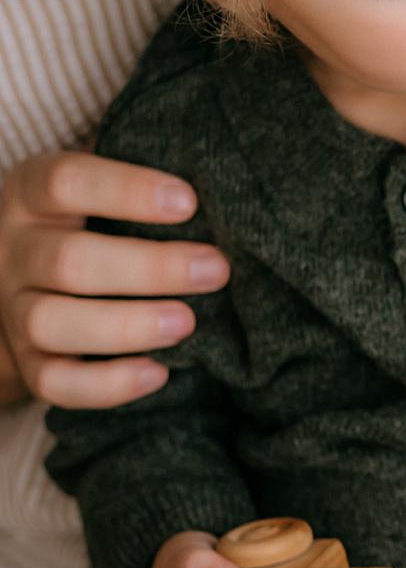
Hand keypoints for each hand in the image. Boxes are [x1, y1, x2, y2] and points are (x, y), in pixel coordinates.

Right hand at [0, 151, 225, 407]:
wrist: (29, 281)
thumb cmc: (92, 224)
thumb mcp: (100, 192)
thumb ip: (145, 188)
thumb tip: (224, 189)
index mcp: (32, 197)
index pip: (65, 182)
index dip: (126, 189)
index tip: (189, 202)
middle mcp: (15, 252)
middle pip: (68, 261)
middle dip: (150, 268)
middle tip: (217, 270)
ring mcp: (16, 310)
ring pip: (52, 323)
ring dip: (126, 326)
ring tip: (187, 322)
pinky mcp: (30, 363)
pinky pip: (56, 383)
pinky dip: (106, 385)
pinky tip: (159, 373)